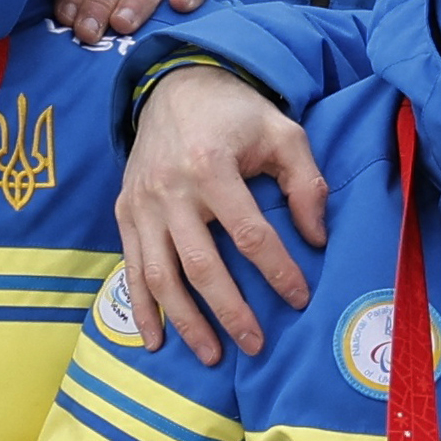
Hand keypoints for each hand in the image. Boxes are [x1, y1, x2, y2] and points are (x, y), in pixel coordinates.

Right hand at [115, 63, 329, 366]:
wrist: (175, 85)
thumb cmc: (238, 114)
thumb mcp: (284, 133)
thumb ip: (306, 184)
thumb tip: (316, 238)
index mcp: (210, 166)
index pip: (249, 234)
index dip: (277, 271)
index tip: (300, 299)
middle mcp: (169, 190)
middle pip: (200, 265)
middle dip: (230, 311)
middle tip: (256, 345)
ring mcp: (141, 204)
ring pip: (160, 275)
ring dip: (185, 321)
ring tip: (212, 356)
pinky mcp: (124, 212)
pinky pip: (131, 268)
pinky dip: (141, 307)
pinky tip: (157, 340)